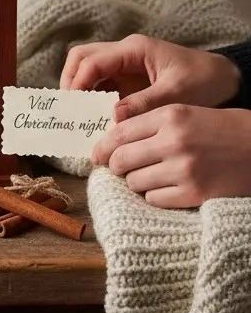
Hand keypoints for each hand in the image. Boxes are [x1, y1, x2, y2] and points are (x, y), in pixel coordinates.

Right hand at [60, 34, 240, 121]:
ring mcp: (123, 64)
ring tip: (78, 114)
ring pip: (87, 68)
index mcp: (133, 49)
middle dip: (70, 80)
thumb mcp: (177, 93)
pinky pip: (100, 82)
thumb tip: (114, 116)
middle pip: (82, 57)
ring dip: (79, 88)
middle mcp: (123, 53)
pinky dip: (92, 97)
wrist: (224, 78)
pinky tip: (94, 116)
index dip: (78, 82)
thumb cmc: (203, 81)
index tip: (73, 106)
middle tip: (70, 108)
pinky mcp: (127, 78)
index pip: (92, 60)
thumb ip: (145, 103)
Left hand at [91, 104, 250, 206]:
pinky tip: (164, 188)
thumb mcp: (181, 113)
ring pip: (135, 182)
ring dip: (136, 182)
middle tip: (118, 168)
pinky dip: (154, 196)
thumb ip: (148, 123)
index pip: (119, 134)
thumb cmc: (215, 128)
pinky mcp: (196, 193)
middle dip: (115, 166)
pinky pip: (155, 199)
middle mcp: (173, 141)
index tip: (96, 156)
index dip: (103, 147)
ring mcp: (184, 169)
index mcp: (168, 116)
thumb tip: (112, 142)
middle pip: (122, 159)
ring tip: (148, 177)